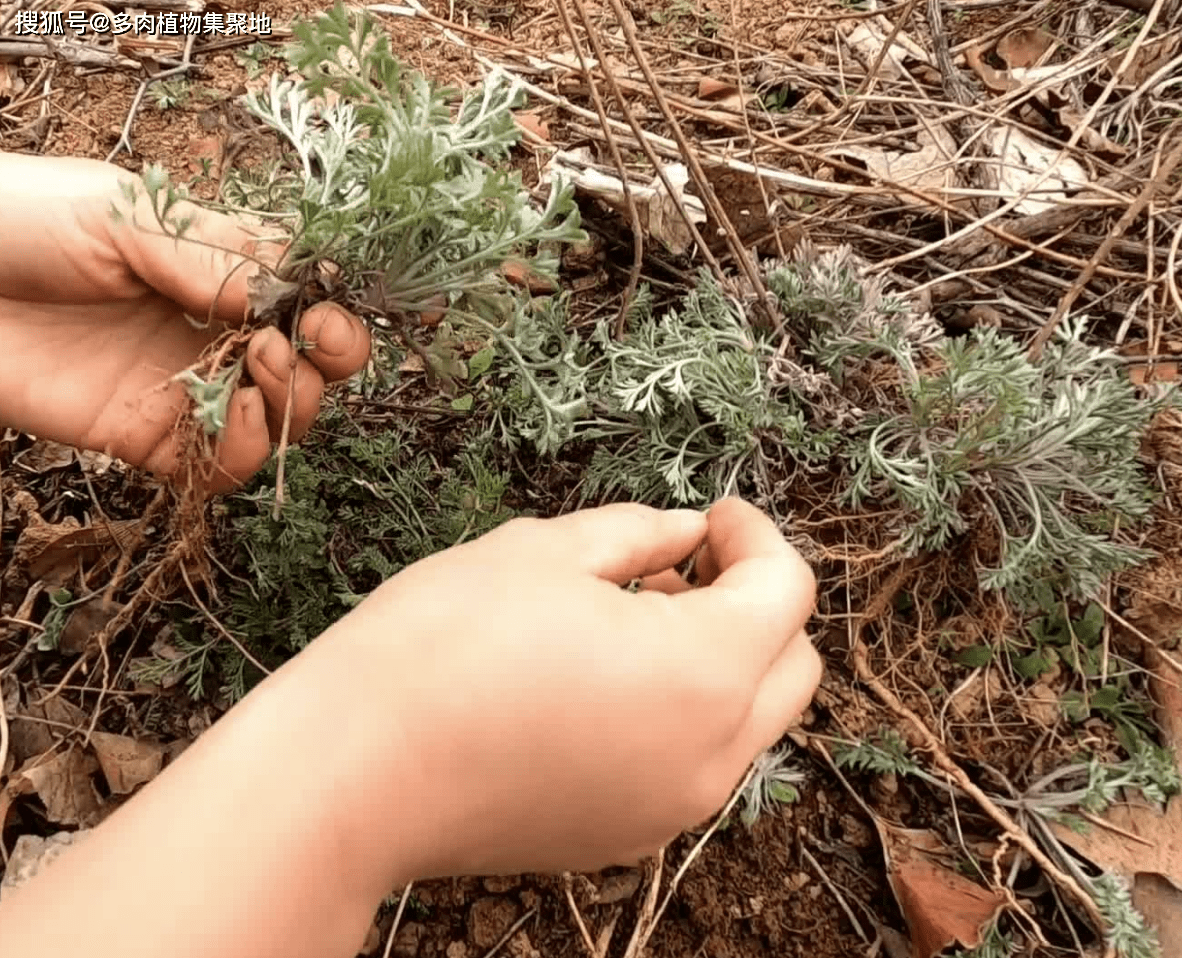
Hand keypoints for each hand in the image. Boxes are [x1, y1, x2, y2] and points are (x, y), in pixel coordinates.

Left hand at [0, 152, 370, 490]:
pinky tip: (229, 422)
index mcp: (219, 269)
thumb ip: (211, 254)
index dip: (332, 317)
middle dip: (322, 366)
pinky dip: (243, 453)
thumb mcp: (123, 214)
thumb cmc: (19, 221)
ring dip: (289, 409)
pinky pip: (219, 467)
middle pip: (309, 370)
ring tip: (257, 374)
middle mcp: (213, 333)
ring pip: (277, 424)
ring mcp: (183, 389)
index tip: (323, 319)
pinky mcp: (146, 439)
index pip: (308, 301)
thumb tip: (288, 296)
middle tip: (284, 347)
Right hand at [0, 499, 819, 957]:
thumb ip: (638, 535)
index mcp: (704, 671)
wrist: (354, 773)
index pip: (785, 591)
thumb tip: (683, 535)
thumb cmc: (439, 647)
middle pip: (791, 667)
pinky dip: (684, 713)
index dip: (756, 536)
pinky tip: (611, 678)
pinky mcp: (626, 836)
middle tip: (689, 563)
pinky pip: (695, 764)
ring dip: (723, 660)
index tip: (716, 515)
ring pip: (750, 721)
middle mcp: (710, 754)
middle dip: (758, 602)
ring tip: (640, 614)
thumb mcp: (543, 551)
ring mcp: (672, 807)